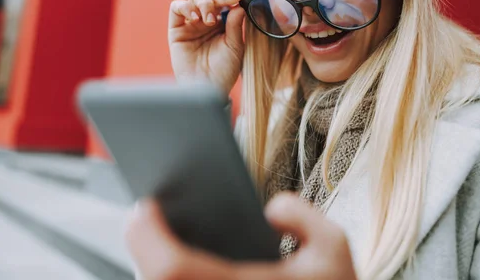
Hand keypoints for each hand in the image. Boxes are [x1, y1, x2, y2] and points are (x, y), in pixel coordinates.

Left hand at [126, 193, 357, 279]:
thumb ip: (302, 216)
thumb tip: (268, 210)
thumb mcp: (336, 250)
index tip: (147, 208)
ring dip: (155, 272)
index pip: (171, 269)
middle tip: (146, 222)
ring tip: (157, 242)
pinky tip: (179, 268)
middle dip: (143, 249)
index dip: (147, 234)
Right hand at [169, 0, 246, 94]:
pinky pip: (176, 7)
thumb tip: (239, 4)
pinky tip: (195, 19)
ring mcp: (191, 23)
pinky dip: (186, 7)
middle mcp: (207, 20)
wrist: (207, 88)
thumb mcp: (235, 47)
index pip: (226, 0)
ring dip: (204, 3)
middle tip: (227, 3)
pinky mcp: (176, 28)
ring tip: (210, 21)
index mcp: (224, 23)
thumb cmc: (223, 71)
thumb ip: (235, 25)